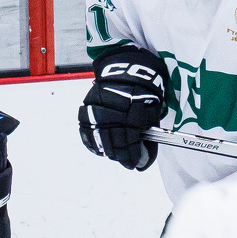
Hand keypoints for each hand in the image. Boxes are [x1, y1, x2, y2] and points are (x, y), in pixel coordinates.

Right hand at [78, 47, 169, 170]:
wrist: (126, 72)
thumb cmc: (142, 93)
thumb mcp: (151, 111)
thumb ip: (147, 135)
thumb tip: (143, 158)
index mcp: (131, 108)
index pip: (131, 140)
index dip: (134, 155)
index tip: (137, 165)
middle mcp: (112, 108)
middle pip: (114, 142)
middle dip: (122, 156)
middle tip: (127, 162)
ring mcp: (96, 108)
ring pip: (99, 139)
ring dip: (108, 151)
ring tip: (115, 156)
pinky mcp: (85, 108)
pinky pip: (86, 132)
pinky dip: (93, 143)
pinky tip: (101, 149)